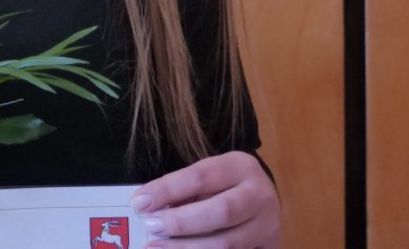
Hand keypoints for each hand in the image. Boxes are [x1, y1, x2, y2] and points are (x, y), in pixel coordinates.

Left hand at [131, 150, 279, 247]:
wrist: (261, 203)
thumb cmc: (224, 187)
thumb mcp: (208, 178)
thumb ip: (183, 191)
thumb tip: (147, 207)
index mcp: (240, 166)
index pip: (200, 177)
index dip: (167, 190)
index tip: (139, 202)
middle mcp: (260, 195)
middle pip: (220, 211)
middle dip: (181, 222)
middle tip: (150, 226)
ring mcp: (267, 226)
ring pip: (227, 243)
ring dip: (187, 248)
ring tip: (157, 247)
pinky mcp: (269, 248)